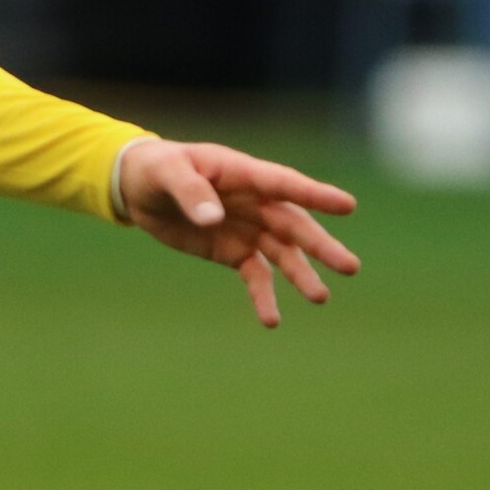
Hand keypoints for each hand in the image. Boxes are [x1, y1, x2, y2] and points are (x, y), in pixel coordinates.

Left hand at [117, 138, 361, 328]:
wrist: (140, 189)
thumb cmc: (157, 169)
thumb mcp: (166, 173)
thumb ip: (190, 192)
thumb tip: (214, 219)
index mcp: (243, 174)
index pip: (284, 184)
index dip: (314, 195)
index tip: (348, 205)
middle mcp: (255, 203)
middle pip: (294, 225)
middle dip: (320, 246)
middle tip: (349, 266)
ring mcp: (248, 228)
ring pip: (283, 254)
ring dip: (301, 275)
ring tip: (320, 297)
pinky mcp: (234, 251)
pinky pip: (256, 275)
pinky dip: (264, 296)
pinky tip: (271, 320)